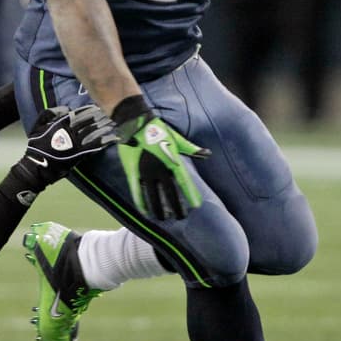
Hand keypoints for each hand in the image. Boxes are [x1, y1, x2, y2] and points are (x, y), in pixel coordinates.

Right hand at [18, 104, 119, 188]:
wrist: (38, 167)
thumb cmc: (36, 146)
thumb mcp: (37, 126)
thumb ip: (49, 113)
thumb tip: (66, 108)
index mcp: (60, 124)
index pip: (78, 113)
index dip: (89, 110)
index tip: (97, 107)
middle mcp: (69, 132)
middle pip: (88, 122)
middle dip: (100, 117)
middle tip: (110, 113)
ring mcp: (76, 144)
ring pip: (93, 132)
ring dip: (105, 127)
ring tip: (114, 122)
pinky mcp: (80, 154)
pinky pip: (95, 146)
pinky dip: (105, 141)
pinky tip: (114, 138)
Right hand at [112, 95, 209, 219]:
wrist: (134, 122)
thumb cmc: (157, 128)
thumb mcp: (177, 138)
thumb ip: (191, 148)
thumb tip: (208, 153)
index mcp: (172, 160)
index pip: (184, 182)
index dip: (190, 195)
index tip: (196, 206)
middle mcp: (160, 168)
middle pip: (170, 193)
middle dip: (176, 207)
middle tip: (181, 218)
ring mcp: (146, 171)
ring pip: (153, 195)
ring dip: (158, 209)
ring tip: (163, 219)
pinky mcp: (133, 171)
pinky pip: (137, 190)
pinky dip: (140, 202)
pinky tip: (144, 212)